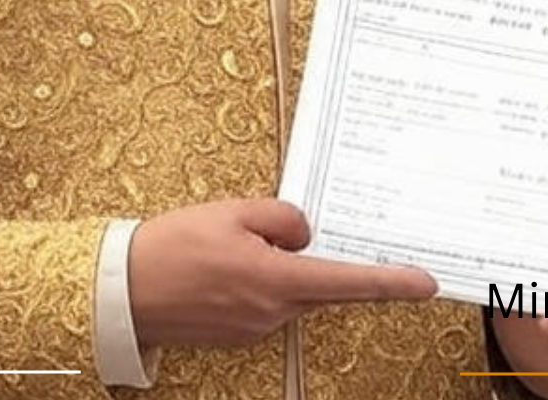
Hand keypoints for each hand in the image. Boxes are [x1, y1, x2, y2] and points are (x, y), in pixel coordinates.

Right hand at [127, 198, 436, 348]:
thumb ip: (283, 219)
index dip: (393, 283)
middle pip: (322, 286)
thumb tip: (304, 235)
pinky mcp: (237, 334)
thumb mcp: (234, 214)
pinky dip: (266, 281)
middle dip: (325, 261)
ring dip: (286, 267)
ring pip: (294, 292)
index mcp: (277, 282)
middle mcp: (272, 313)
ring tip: (242, 241)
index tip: (428, 284)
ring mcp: (254, 328)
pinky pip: (269, 301)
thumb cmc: (172, 248)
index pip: (349, 282)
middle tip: (314, 234)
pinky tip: (233, 262)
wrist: (119, 292)